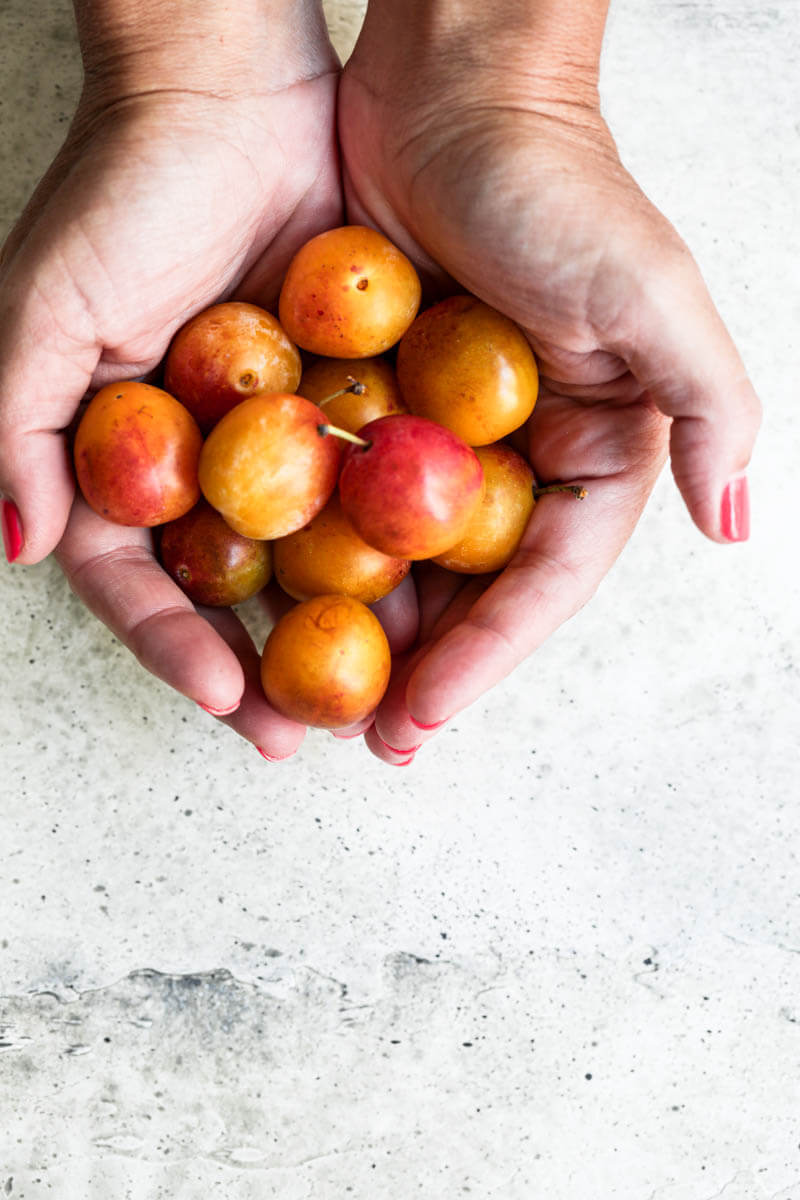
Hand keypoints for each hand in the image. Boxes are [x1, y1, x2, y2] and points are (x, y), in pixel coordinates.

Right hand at [0, 9, 340, 757]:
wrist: (229, 88)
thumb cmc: (124, 192)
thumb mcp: (45, 313)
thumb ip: (16, 431)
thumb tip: (18, 548)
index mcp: (121, 463)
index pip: (142, 582)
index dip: (177, 647)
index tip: (227, 701)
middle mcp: (200, 466)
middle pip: (231, 592)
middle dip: (265, 667)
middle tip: (307, 736)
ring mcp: (276, 439)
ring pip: (309, 555)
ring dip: (338, 626)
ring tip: (380, 692)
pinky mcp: (344, 401)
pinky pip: (370, 487)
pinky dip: (391, 541)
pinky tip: (426, 592)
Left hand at [338, 8, 760, 762]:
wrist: (454, 86)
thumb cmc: (559, 183)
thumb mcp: (654, 293)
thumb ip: (710, 408)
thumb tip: (739, 526)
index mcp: (590, 452)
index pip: (543, 582)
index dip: (491, 658)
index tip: (427, 717)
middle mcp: (515, 457)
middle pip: (467, 589)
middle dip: (422, 670)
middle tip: (368, 741)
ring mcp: (438, 436)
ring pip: (397, 557)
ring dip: (359, 630)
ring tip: (311, 698)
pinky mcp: (371, 404)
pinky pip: (337, 491)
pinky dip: (308, 546)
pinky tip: (269, 598)